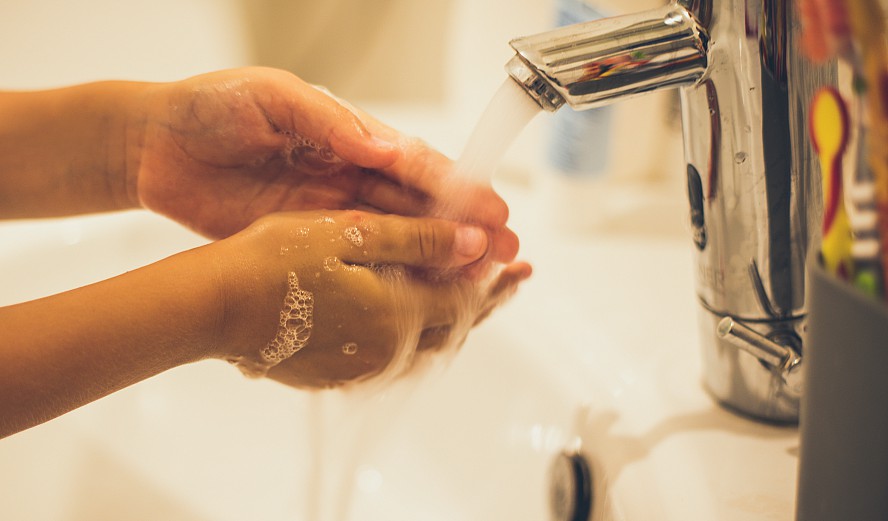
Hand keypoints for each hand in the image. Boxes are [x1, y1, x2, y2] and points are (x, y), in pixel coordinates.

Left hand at [129, 67, 517, 261]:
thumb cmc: (211, 106)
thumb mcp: (273, 97)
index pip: (412, 163)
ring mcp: (327, 211)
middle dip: (464, 228)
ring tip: (480, 279)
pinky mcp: (304, 241)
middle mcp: (347, 173)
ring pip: (395, 238)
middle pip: (417, 205)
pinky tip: (421, 293)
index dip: (455, 187)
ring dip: (438, 257)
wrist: (153, 145)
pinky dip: (391, 276)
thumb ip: (329, 122)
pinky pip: (356, 262)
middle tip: (506, 253)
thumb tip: (385, 146)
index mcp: (348, 134)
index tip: (491, 209)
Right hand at [209, 210, 530, 388]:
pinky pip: (393, 355)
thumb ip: (418, 240)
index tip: (517, 261)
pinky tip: (412, 315)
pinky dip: (415, 332)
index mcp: (396, 314)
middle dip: (487, 301)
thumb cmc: (272, 262)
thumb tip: (474, 242)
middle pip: (453, 328)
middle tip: (511, 280)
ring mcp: (360, 367)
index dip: (495, 278)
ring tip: (470, 296)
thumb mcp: (351, 233)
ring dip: (453, 318)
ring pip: (426, 345)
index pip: (467, 300)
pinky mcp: (335, 373)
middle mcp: (386, 351)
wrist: (213, 306)